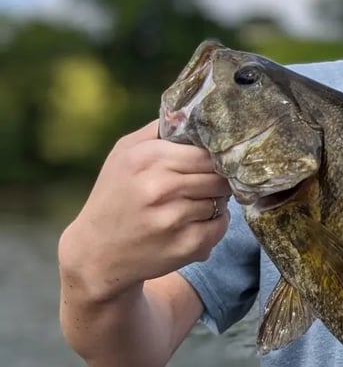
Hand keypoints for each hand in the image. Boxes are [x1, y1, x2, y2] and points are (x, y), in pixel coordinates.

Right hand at [59, 121, 232, 300]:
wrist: (97, 253)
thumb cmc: (115, 196)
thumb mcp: (124, 154)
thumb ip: (158, 131)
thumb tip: (193, 112)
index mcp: (147, 159)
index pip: (207, 152)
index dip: (216, 157)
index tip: (216, 161)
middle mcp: (160, 188)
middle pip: (219, 176)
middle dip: (219, 179)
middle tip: (208, 183)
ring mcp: (174, 219)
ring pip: (222, 202)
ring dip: (216, 202)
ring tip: (193, 204)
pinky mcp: (186, 246)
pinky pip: (220, 227)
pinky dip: (213, 225)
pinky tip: (191, 224)